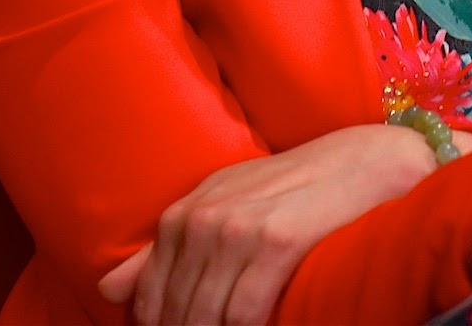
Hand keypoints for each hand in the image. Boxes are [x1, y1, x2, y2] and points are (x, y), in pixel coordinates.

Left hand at [97, 123, 440, 324]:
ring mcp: (237, 230)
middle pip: (176, 315)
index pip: (150, 301)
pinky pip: (244, 314)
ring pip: (206, 320)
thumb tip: (108, 291)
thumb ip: (164, 249)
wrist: (363, 162)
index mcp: (182, 215)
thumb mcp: (223, 204)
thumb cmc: (294, 188)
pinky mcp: (276, 243)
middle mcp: (201, 220)